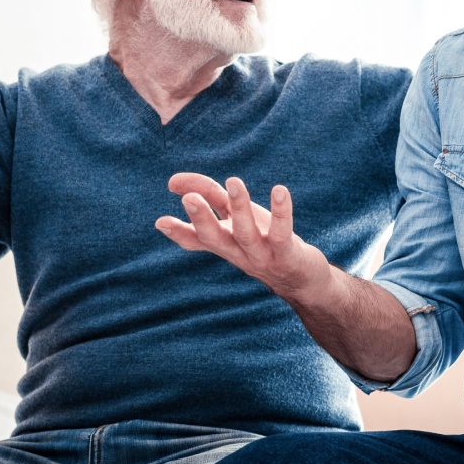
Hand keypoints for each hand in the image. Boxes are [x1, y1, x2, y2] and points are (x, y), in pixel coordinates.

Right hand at [155, 174, 330, 298]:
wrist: (302, 282)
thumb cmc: (264, 245)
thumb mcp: (234, 222)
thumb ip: (208, 201)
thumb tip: (173, 185)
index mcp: (224, 244)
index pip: (196, 238)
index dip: (178, 231)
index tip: (161, 222)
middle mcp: (238, 252)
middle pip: (215, 238)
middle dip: (202, 219)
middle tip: (189, 199)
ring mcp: (262, 256)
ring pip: (246, 234)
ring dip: (240, 208)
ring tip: (234, 181)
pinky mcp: (288, 255)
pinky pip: (282, 233)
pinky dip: (281, 213)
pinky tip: (280, 191)